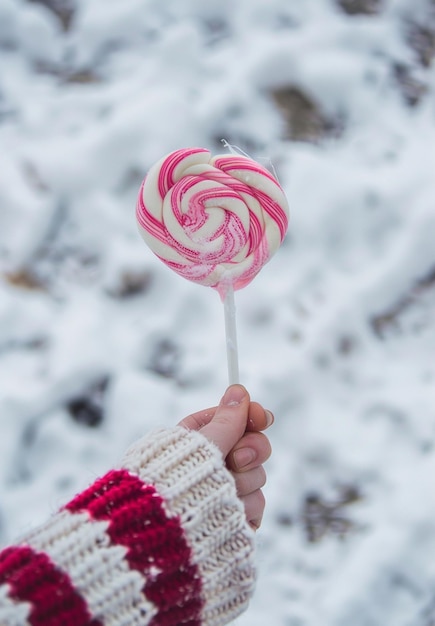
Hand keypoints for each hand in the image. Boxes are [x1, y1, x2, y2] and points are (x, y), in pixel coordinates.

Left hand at [178, 385, 272, 529]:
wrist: (157, 535)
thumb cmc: (171, 484)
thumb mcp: (200, 446)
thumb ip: (226, 421)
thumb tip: (238, 391)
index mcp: (201, 440)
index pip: (237, 420)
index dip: (252, 416)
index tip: (262, 417)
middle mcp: (215, 465)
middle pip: (256, 447)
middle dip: (250, 452)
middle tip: (235, 461)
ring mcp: (227, 492)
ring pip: (258, 478)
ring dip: (243, 484)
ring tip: (218, 495)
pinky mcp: (235, 519)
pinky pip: (257, 507)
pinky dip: (245, 510)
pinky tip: (227, 513)